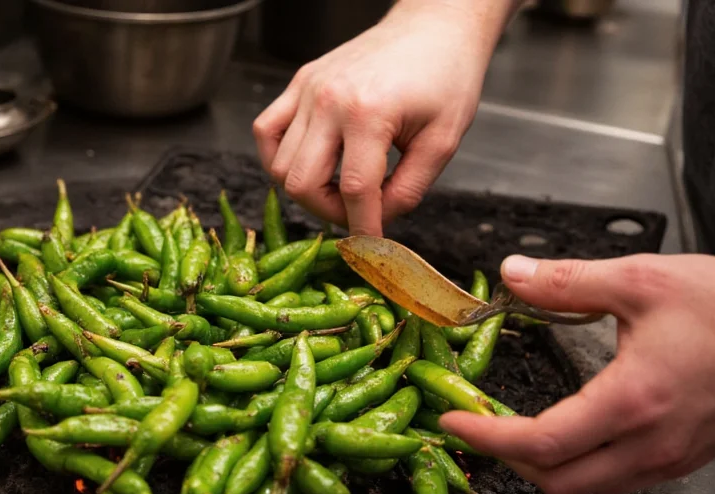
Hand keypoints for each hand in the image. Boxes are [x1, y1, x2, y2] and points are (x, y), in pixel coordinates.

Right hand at [252, 0, 516, 235]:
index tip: (370, 245)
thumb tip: (378, 221)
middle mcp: (328, 99)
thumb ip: (409, 189)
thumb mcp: (443, 141)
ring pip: (279, 165)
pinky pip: (267, 131)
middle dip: (329, 212)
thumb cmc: (447, 77)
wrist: (434, 27)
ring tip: (338, 189)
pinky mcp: (300, 82)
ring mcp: (308, 89)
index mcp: (368, 113)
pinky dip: (279, 158)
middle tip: (356, 214)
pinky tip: (309, 163)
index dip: (363, 227)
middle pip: (303, 183)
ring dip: (306, 190)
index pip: (354, 190)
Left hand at [439, 253, 714, 493]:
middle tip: (478, 425)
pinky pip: (617, 480)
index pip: (539, 443)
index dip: (487, 437)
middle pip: (557, 481)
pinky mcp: (682, 456)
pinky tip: (567, 432)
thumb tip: (515, 274)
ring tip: (511, 429)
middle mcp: (649, 443)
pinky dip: (578, 465)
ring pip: (588, 488)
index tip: (455, 420)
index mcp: (632, 402)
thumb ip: (569, 282)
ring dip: (542, 465)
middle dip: (507, 460)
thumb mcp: (642, 281)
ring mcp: (669, 457)